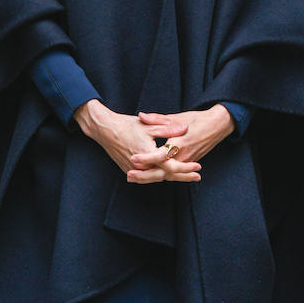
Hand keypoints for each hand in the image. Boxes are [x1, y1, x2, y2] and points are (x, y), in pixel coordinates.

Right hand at [73, 99, 199, 183]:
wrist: (105, 130)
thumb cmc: (126, 125)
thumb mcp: (149, 125)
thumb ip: (168, 128)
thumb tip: (185, 128)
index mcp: (147, 154)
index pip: (170, 166)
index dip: (185, 168)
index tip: (198, 167)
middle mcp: (140, 166)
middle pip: (165, 175)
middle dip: (182, 176)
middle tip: (197, 176)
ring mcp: (133, 170)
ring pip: (156, 178)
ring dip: (171, 177)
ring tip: (186, 177)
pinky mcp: (128, 170)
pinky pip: (147, 176)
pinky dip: (159, 175)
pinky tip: (168, 174)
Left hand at [130, 106, 233, 168]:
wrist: (217, 126)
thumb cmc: (198, 119)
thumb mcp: (177, 117)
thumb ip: (158, 119)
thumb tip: (141, 115)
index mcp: (179, 143)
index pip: (160, 155)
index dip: (146, 158)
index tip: (133, 158)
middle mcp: (183, 156)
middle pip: (162, 172)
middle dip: (144, 176)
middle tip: (129, 175)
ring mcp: (186, 161)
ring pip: (166, 175)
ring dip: (149, 178)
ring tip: (132, 177)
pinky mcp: (187, 163)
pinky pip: (172, 173)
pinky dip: (159, 176)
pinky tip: (146, 176)